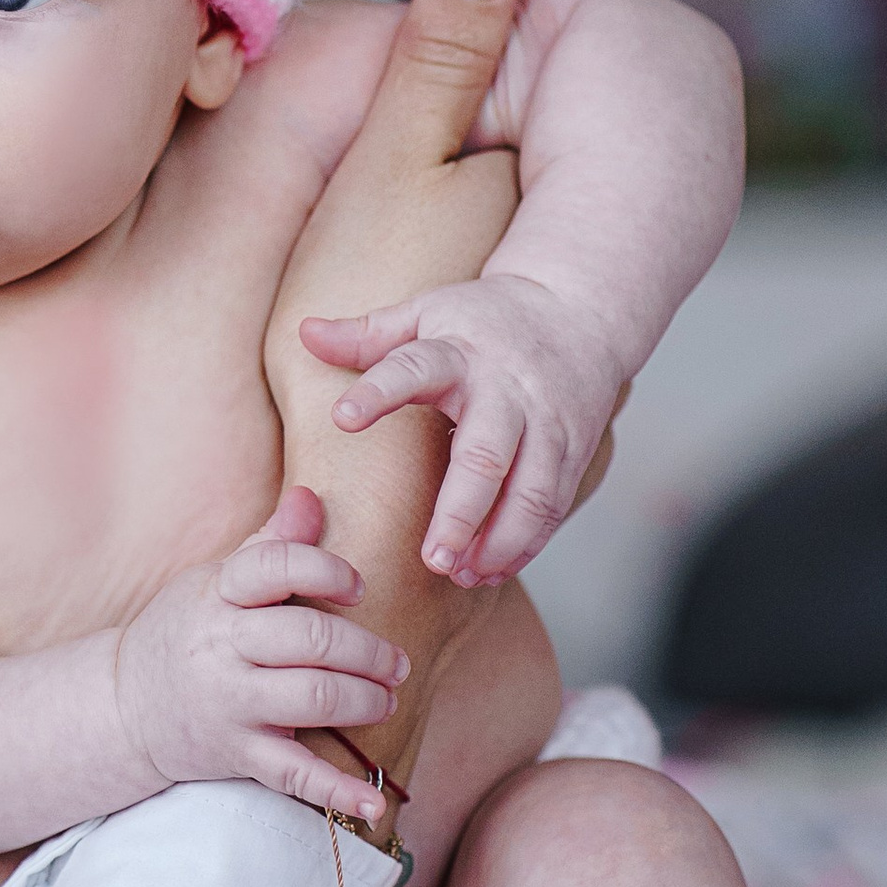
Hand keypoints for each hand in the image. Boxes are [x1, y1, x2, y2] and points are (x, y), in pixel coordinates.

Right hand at [111, 485, 409, 825]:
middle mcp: (222, 646)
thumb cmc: (183, 633)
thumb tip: (313, 497)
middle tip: (394, 662)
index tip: (358, 588)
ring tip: (384, 700)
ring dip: (365, 700)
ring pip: (313, 697)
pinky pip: (293, 773)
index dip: (327, 571)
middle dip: (367, 650)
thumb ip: (268, 545)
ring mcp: (228, 703)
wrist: (122, 706)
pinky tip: (374, 803)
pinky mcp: (235, 753)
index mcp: (218, 595)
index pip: (276, 567)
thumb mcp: (214, 582)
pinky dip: (338, 793)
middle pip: (310, 637)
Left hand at [295, 269, 629, 587]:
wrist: (580, 310)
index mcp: (458, 352)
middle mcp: (507, 391)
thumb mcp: (426, 313)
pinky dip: (528, 542)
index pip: (414, 367)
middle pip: (486, 455)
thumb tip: (306, 332)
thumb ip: (368, 334)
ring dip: (500, 540)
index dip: (379, 391)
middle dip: (461, 512)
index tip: (342, 417)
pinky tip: (493, 570)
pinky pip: (555, 505)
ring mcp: (548, 424)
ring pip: (533, 491)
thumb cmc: (484, 319)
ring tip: (463, 576)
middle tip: (432, 561)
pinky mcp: (575, 450)